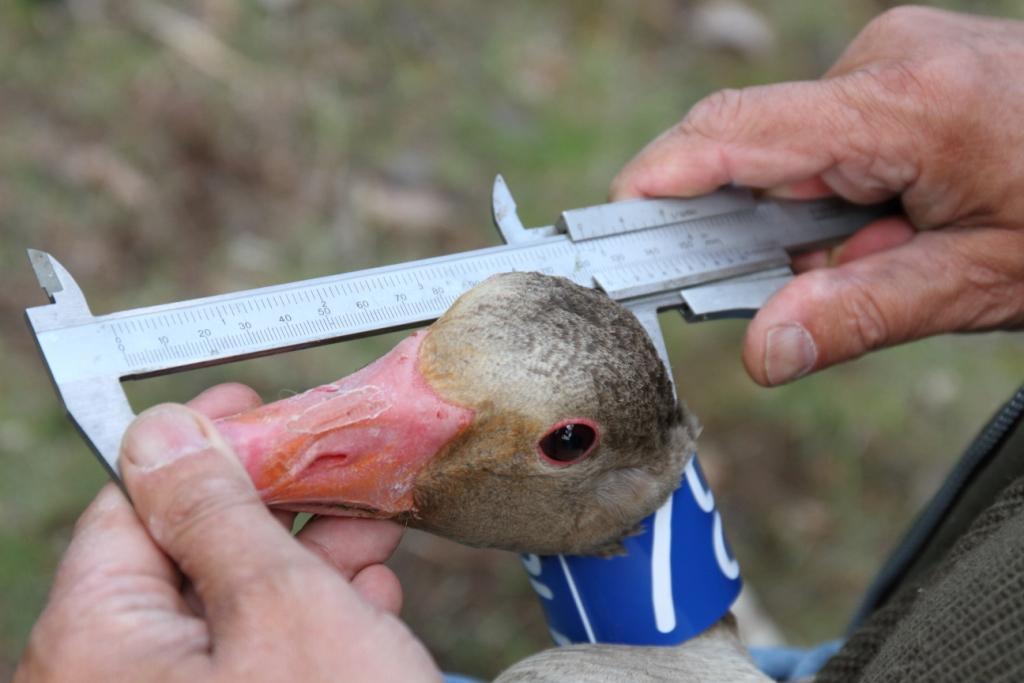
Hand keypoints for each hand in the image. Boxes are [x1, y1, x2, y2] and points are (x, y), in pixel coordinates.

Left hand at [15, 384, 440, 682]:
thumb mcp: (282, 605)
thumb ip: (216, 510)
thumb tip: (162, 430)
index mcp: (92, 649)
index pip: (130, 505)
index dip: (200, 447)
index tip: (257, 409)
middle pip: (179, 560)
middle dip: (272, 510)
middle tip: (337, 474)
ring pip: (223, 613)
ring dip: (301, 564)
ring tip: (370, 538)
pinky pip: (244, 664)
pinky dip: (303, 625)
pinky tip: (362, 601)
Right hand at [612, 6, 1023, 385]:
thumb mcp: (984, 282)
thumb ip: (861, 313)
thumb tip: (762, 351)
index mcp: (907, 103)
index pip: (736, 132)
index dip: (657, 180)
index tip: (604, 229)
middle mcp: (886, 59)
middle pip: (754, 144)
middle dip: (749, 226)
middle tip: (791, 293)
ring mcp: (894, 54)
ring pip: (789, 144)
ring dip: (802, 214)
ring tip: (883, 252)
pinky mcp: (901, 66)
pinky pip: (824, 130)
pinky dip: (830, 189)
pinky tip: (887, 220)